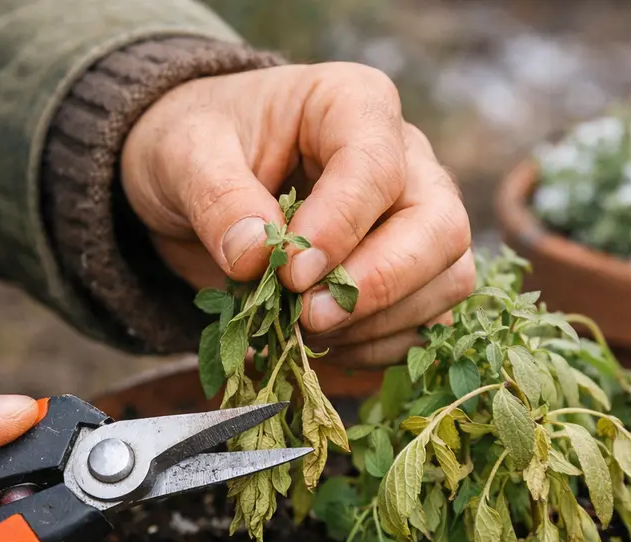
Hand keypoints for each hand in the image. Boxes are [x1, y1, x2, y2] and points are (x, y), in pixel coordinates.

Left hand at [122, 62, 473, 365]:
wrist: (198, 177)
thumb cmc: (198, 148)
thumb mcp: (183, 156)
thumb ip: (217, 198)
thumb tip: (256, 256)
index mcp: (355, 105)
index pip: (378, 167)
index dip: (341, 227)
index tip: (290, 273)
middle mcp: (406, 159)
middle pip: (440, 228)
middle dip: (378, 285)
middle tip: (308, 317)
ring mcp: (417, 218)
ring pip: (447, 280)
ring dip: (377, 324)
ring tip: (303, 329)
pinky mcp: (412, 273)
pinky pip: (425, 322)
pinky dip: (376, 347)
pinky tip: (320, 342)